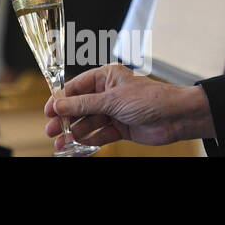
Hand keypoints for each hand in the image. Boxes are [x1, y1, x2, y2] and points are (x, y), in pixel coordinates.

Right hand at [41, 63, 214, 147]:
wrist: (177, 117)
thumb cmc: (150, 98)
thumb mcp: (112, 100)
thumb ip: (84, 104)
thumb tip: (59, 105)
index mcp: (105, 77)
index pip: (76, 87)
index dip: (60, 100)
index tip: (48, 112)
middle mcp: (107, 93)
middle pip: (80, 107)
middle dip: (65, 119)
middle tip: (51, 130)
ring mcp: (114, 111)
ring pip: (88, 122)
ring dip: (75, 132)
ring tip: (62, 143)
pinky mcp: (121, 127)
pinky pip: (100, 134)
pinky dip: (89, 140)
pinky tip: (78, 146)